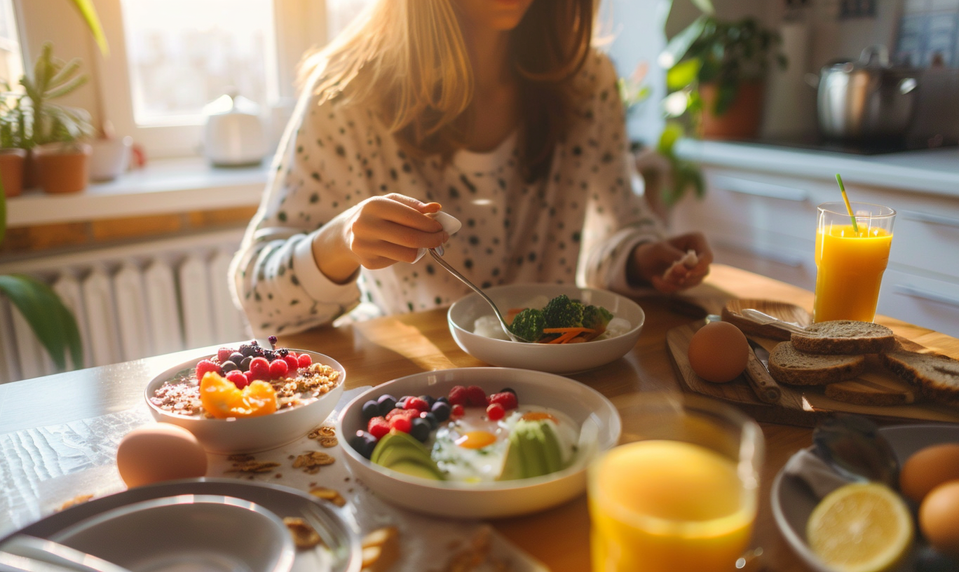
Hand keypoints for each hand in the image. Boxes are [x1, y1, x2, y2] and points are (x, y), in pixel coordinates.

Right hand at [314, 194, 448, 281]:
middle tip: (442, 239)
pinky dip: (406, 255)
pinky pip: (398, 261)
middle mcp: (366, 225)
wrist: (347, 233)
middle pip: (411, 238)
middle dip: (432, 240)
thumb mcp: (391, 202)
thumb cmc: (376, 214)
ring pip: (407, 254)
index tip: (442, 227)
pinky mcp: (368, 263)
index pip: (410, 217)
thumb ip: (414, 205)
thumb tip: (437, 207)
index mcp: (373, 205)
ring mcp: (365, 246)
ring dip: (422, 249)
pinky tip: (400, 248)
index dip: (430, 224)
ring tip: (424, 243)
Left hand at [629, 232, 712, 293]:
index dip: (699, 267)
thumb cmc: (654, 250)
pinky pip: (684, 288)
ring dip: (676, 283)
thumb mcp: (660, 249)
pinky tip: (656, 281)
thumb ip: (674, 256)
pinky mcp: (689, 280)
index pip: (707, 256)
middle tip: (667, 276)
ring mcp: (696, 269)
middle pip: (704, 271)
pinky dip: (669, 287)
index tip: (685, 274)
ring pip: (695, 281)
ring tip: (657, 278)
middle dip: (685, 277)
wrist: (645, 261)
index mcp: (697, 240)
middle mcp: (700, 254)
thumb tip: (685, 267)